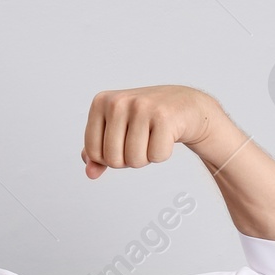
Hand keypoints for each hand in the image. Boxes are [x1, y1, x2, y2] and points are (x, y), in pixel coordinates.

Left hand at [80, 85, 231, 178]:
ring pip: (134, 160)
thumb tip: (90, 173)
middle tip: (140, 140)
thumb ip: (97, 153)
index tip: (122, 142)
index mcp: (101, 102)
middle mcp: (118, 102)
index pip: (93, 152)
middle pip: (113, 160)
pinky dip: (162, 154)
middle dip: (128, 159)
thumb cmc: (146, 120)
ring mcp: (141, 107)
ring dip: (145, 158)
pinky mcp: (164, 117)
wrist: (185, 105)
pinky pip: (156, 156)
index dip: (108, 157)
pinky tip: (166, 136)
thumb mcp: (116, 131)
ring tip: (152, 138)